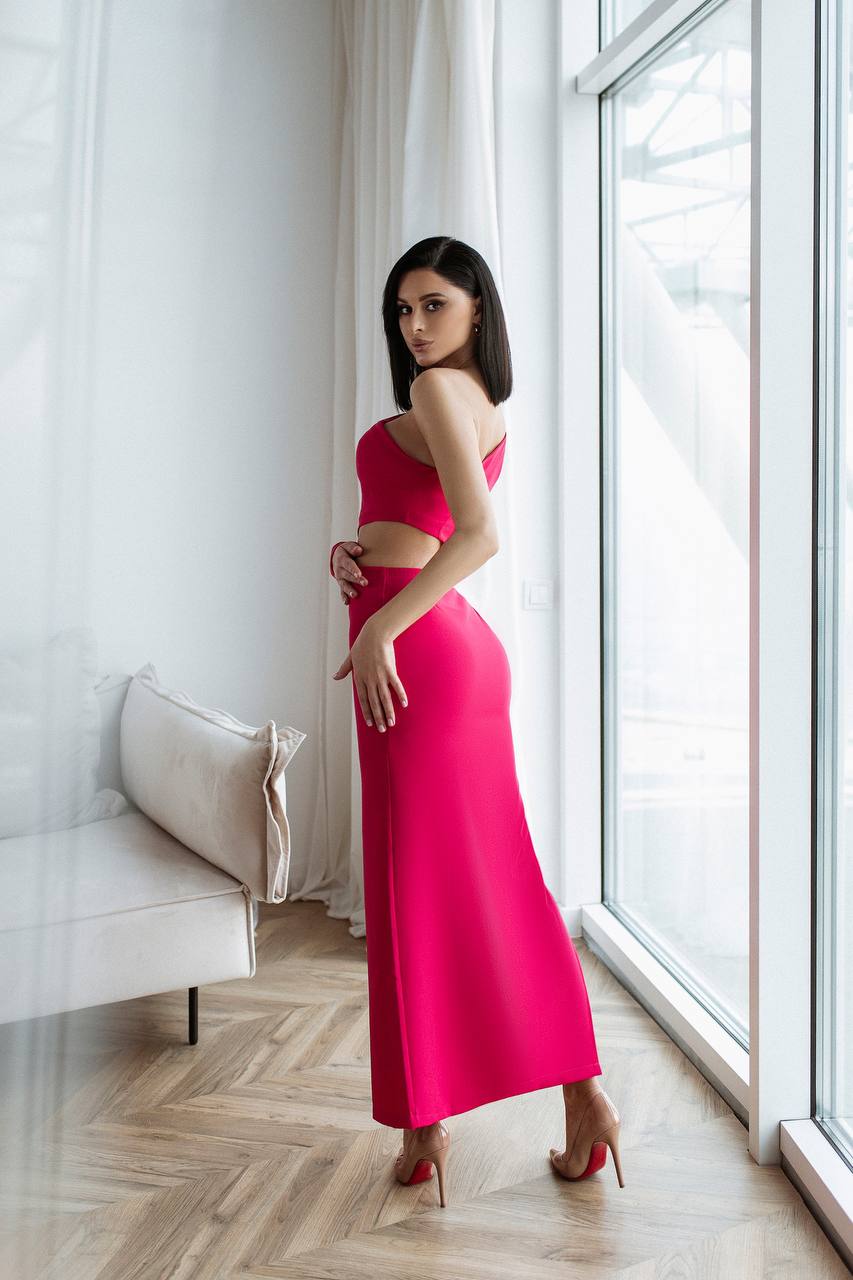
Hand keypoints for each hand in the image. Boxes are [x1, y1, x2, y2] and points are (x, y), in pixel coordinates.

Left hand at [331, 616, 407, 730]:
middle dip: (379, 717)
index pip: (363, 699)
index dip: (367, 712)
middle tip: (383, 729)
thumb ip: (344, 669)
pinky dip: (400, 695)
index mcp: (359, 678)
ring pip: (384, 698)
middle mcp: (369, 679)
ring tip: (392, 723)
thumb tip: (335, 677)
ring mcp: (380, 676)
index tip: (370, 723)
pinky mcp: (390, 670)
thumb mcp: (350, 658)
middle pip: (374, 702)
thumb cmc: (362, 644)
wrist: (374, 633)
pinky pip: (396, 686)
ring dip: (389, 711)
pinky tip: (404, 704)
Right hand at [332, 540, 367, 603]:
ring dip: (349, 590)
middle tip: (365, 583)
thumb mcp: (349, 546)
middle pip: (347, 576)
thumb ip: (353, 548)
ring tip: (355, 595)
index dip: (353, 569)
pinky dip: (344, 597)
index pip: (348, 564)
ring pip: (344, 585)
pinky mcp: (341, 584)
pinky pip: (342, 591)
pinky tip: (347, 602)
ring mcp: (340, 578)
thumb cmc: (348, 551)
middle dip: (355, 580)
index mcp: (342, 559)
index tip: (359, 574)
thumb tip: (359, 550)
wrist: (338, 557)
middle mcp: (339, 569)